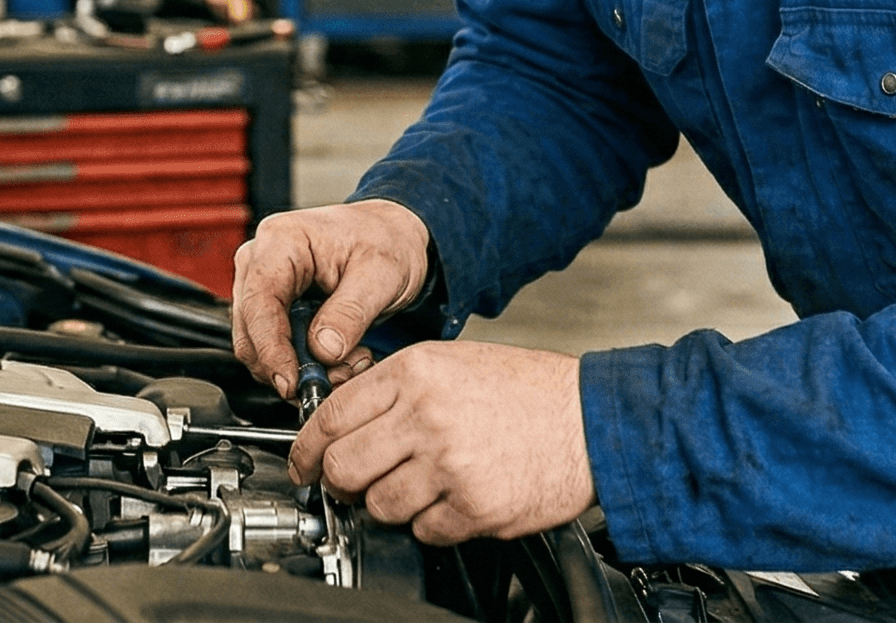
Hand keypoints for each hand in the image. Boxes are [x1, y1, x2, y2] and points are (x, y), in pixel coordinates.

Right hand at [231, 200, 432, 395]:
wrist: (390, 235)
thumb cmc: (384, 239)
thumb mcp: (381, 274)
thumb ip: (350, 313)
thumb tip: (323, 350)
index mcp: (281, 240)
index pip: (259, 303)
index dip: (271, 349)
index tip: (291, 382)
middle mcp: (260, 260)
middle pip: (252, 330)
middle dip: (290, 365)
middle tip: (335, 379)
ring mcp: (262, 284)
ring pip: (259, 345)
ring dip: (300, 367)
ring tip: (346, 364)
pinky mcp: (271, 305)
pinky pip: (274, 346)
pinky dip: (303, 363)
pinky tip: (337, 358)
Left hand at [291, 340, 594, 543]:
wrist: (592, 420)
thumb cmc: (528, 391)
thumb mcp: (453, 363)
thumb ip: (395, 388)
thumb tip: (340, 421)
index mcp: (416, 373)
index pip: (331, 416)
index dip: (306, 447)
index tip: (303, 462)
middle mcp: (427, 416)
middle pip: (342, 468)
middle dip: (340, 483)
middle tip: (353, 484)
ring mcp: (449, 465)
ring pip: (379, 506)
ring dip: (391, 505)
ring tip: (421, 486)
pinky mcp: (474, 507)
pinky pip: (424, 531)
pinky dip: (433, 524)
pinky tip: (455, 499)